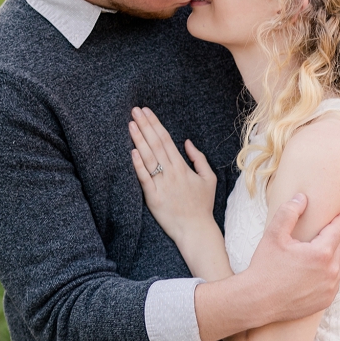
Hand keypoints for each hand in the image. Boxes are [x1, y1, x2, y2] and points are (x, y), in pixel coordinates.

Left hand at [129, 107, 216, 243]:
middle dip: (144, 125)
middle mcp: (171, 173)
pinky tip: (132, 151)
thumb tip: (186, 142)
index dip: (155, 124)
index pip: (166, 140)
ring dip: (139, 139)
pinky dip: (138, 164)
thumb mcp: (209, 179)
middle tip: (135, 110)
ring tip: (131, 124)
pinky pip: (144, 178)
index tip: (146, 112)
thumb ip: (199, 159)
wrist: (196, 230)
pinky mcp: (153, 197)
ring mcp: (161, 185)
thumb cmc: (202, 205)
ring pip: (148, 158)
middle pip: (155, 144)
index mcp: (182, 167)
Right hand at [244, 195, 339, 324]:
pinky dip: (339, 268)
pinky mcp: (326, 299)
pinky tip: (337, 264)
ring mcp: (330, 287)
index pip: (336, 231)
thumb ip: (289, 213)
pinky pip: (337, 280)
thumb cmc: (265, 266)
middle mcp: (330, 271)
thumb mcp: (274, 235)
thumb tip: (302, 198)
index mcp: (320, 253)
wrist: (259, 300)